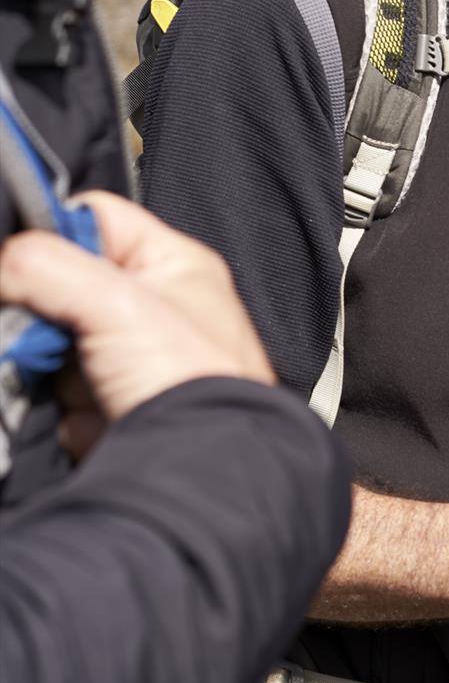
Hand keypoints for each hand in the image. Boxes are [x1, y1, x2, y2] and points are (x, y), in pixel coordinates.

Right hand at [0, 192, 273, 433]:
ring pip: (44, 336)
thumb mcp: (117, 301)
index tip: (25, 259)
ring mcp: (124, 353)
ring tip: (73, 375)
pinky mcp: (101, 397)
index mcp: (172, 265)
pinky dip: (49, 394)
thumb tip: (2, 261)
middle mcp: (150, 305)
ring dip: (43, 357)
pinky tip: (70, 401)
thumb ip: (45, 266)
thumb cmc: (190, 377)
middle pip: (57, 282)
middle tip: (51, 329)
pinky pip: (48, 382)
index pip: (95, 218)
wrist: (194, 464)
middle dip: (42, 310)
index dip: (54, 233)